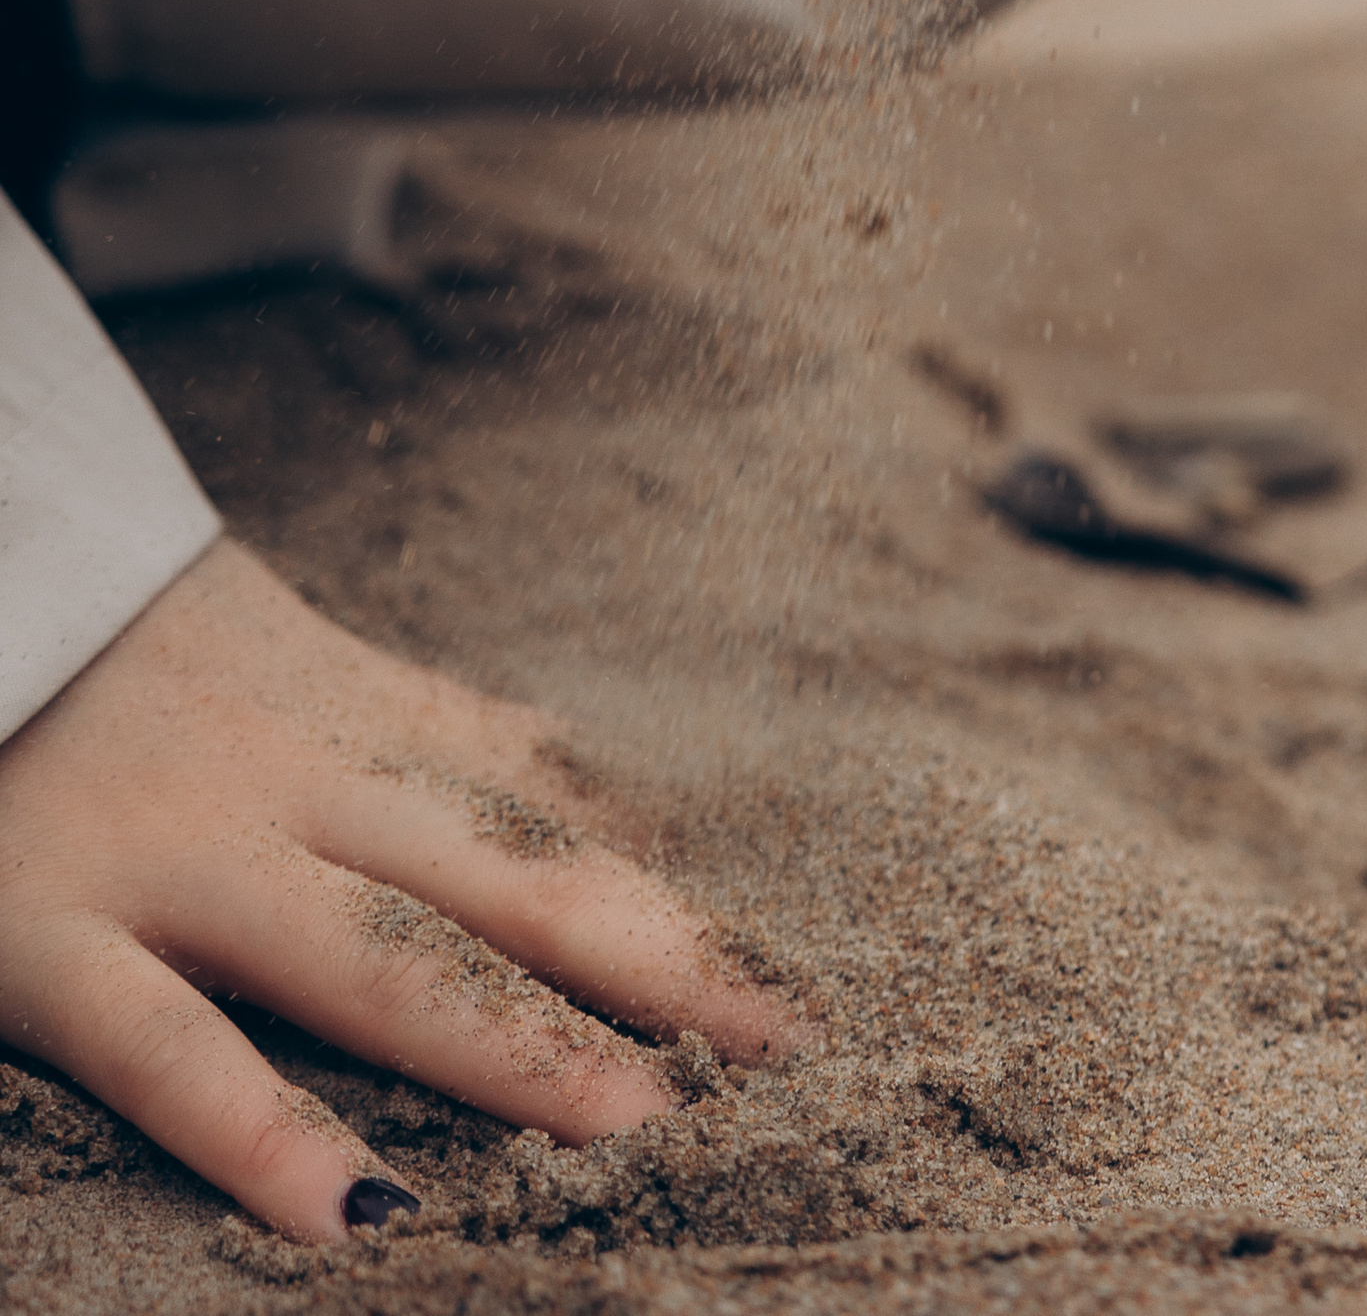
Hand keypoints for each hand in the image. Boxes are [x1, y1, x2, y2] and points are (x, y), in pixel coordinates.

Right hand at [0, 541, 796, 1239]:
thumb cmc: (143, 654)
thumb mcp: (310, 669)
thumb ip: (439, 735)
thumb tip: (596, 796)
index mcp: (362, 729)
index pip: (549, 827)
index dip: (672, 912)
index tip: (791, 999)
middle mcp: (300, 788)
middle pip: (507, 880)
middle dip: (651, 969)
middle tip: (779, 1055)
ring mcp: (183, 865)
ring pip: (374, 958)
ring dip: (513, 1045)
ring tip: (637, 1130)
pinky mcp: (50, 937)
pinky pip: (168, 1049)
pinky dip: (259, 1132)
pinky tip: (356, 1214)